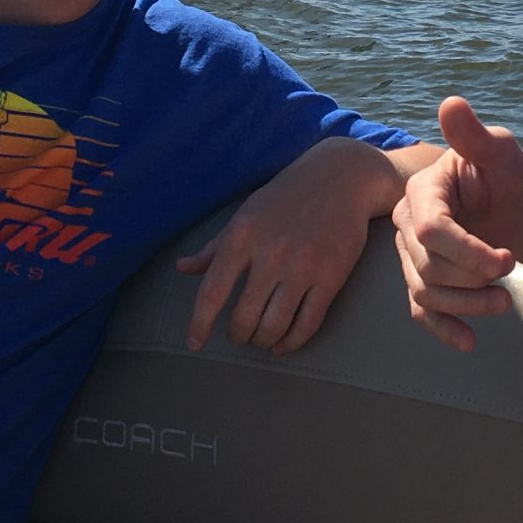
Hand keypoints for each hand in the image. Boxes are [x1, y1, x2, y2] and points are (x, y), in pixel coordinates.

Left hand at [178, 139, 387, 354]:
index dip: (200, 322)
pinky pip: (308, 324)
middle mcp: (270, 253)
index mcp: (242, 236)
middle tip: (240, 334)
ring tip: (261, 338)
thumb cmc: (286, 197)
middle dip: (238, 334)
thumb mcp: (246, 215)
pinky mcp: (331, 277)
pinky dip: (292, 342)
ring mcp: (303, 267)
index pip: (213, 290)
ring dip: (263, 340)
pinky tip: (283, 344)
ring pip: (275, 325)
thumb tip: (182, 268)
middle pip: (244, 316)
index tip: (195, 343)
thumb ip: (214, 247)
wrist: (341, 177)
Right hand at [392, 97, 522, 352]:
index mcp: (424, 190)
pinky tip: (469, 342)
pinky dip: (443, 328)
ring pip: (425, 292)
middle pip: (426, 265)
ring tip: (506, 303)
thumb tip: (451, 103)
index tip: (507, 260)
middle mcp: (410, 220)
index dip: (467, 251)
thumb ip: (476, 137)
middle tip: (512, 268)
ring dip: (467, 305)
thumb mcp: (505, 157)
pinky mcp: (425, 277)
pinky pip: (422, 310)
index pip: (431, 231)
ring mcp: (414, 252)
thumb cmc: (522, 182)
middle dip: (472, 277)